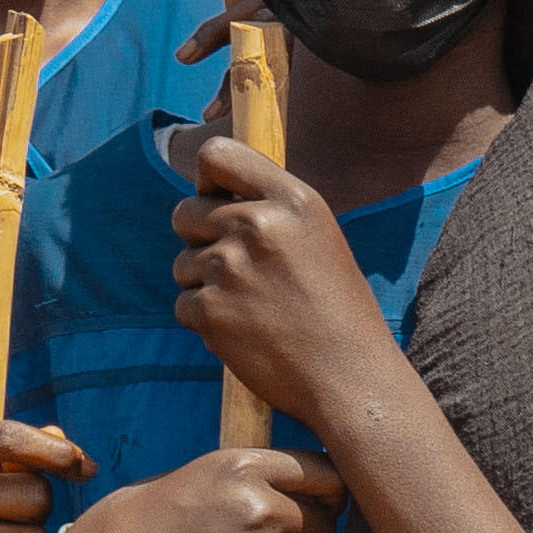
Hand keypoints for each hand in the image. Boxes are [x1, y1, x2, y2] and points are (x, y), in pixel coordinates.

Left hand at [172, 135, 411, 436]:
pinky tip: (246, 333)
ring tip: (253, 308)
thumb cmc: (340, 311)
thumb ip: (272, 209)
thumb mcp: (319, 238)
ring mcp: (230, 268)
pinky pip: (184, 303)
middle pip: (184, 212)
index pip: (216, 154)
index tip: (219, 202)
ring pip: (183, 263)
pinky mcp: (210, 310)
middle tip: (240, 271)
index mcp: (292, 200)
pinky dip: (206, 321)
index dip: (208, 179)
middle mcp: (257, 225)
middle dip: (200, 239)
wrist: (349, 378)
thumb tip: (213, 192)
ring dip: (206, 284)